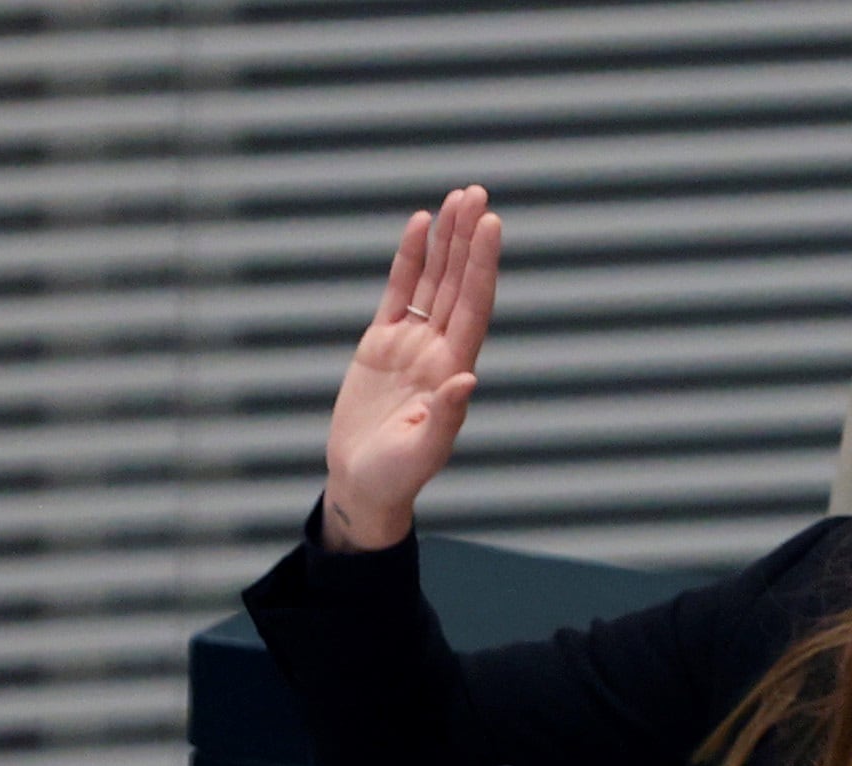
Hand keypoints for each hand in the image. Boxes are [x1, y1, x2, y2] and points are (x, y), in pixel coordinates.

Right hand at [321, 186, 501, 550]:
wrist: (362, 485)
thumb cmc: (395, 477)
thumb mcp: (422, 452)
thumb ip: (446, 416)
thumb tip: (467, 380)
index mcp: (453, 371)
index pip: (473, 307)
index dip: (481, 266)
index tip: (490, 225)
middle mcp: (438, 350)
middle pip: (457, 283)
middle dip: (468, 239)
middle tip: (477, 194)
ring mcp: (411, 344)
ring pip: (433, 280)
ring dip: (447, 241)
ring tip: (458, 198)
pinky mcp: (381, 344)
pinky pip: (399, 292)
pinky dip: (409, 259)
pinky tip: (421, 226)